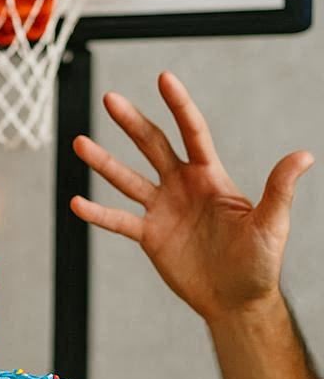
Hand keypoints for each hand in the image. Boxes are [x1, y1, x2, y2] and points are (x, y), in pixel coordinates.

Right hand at [70, 71, 313, 322]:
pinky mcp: (149, 235)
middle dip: (132, 121)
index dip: (179, 105)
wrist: (236, 299)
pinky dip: (97, 213)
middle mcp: (182, 186)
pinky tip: (76, 203)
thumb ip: (279, 189)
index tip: (164, 78)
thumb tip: (303, 156)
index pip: (192, 133)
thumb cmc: (260, 261)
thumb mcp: (271, 224)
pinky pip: (118, 221)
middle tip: (110, 98)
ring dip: (103, 161)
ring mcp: (162, 209)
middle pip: (152, 146)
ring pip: (127, 179)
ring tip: (80, 142)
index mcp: (210, 176)